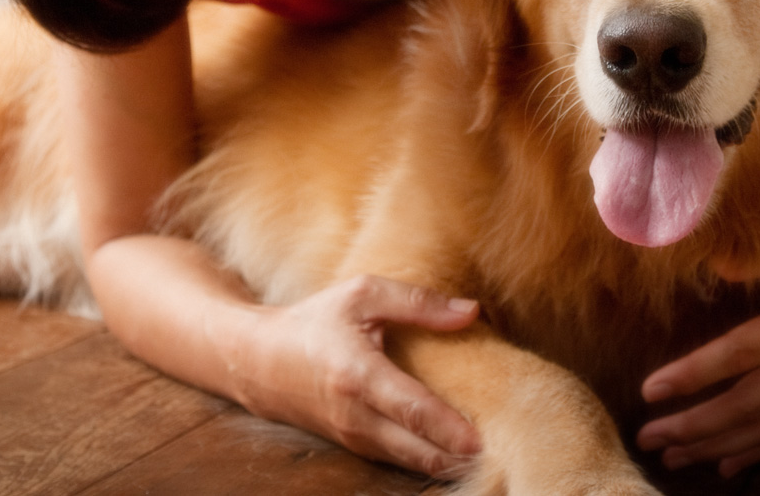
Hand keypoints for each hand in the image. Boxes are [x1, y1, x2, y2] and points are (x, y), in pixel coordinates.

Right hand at [222, 274, 482, 478]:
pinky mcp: (353, 446)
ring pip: (408, 461)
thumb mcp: (361, 295)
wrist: (258, 362)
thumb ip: (417, 302)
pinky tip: (454, 456)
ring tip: (486, 458)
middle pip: (415, 449)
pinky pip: (396, 459)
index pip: (411, 409)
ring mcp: (352, 436)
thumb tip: (471, 312)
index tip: (482, 440)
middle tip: (501, 453)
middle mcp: (355, 415)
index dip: (448, 428)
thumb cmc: (314, 321)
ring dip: (445, 463)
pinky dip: (426, 460)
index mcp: (358, 374)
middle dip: (456, 457)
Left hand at [635, 162, 759, 476]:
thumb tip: (713, 269)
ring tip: (673, 457)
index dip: (693, 375)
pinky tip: (727, 465)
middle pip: (749, 405)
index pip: (740, 356)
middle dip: (695, 427)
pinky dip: (758, 449)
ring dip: (719, 446)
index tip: (649, 391)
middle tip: (647, 438)